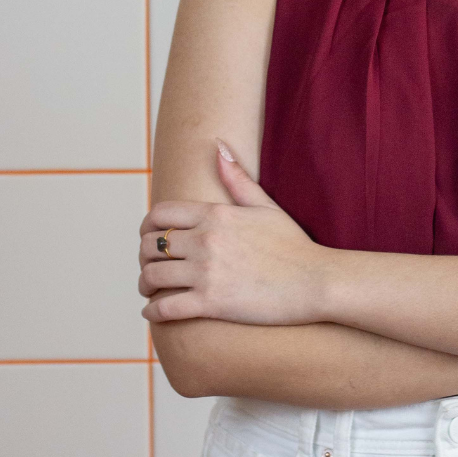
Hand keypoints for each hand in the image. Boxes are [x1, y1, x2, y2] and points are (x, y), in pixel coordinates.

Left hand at [138, 141, 325, 324]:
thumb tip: (218, 145)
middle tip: (149, 264)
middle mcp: (206, 240)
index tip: (148, 235)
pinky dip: (152, 311)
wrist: (314, 280)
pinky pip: (165, 307)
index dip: (146, 225)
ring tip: (149, 289)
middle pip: (151, 244)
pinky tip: (153, 311)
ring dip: (145, 283)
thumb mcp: (265, 205)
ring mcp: (207, 272)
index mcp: (216, 214)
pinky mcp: (211, 303)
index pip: (160, 213)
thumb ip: (237, 178)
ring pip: (152, 276)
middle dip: (143, 255)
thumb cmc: (292, 244)